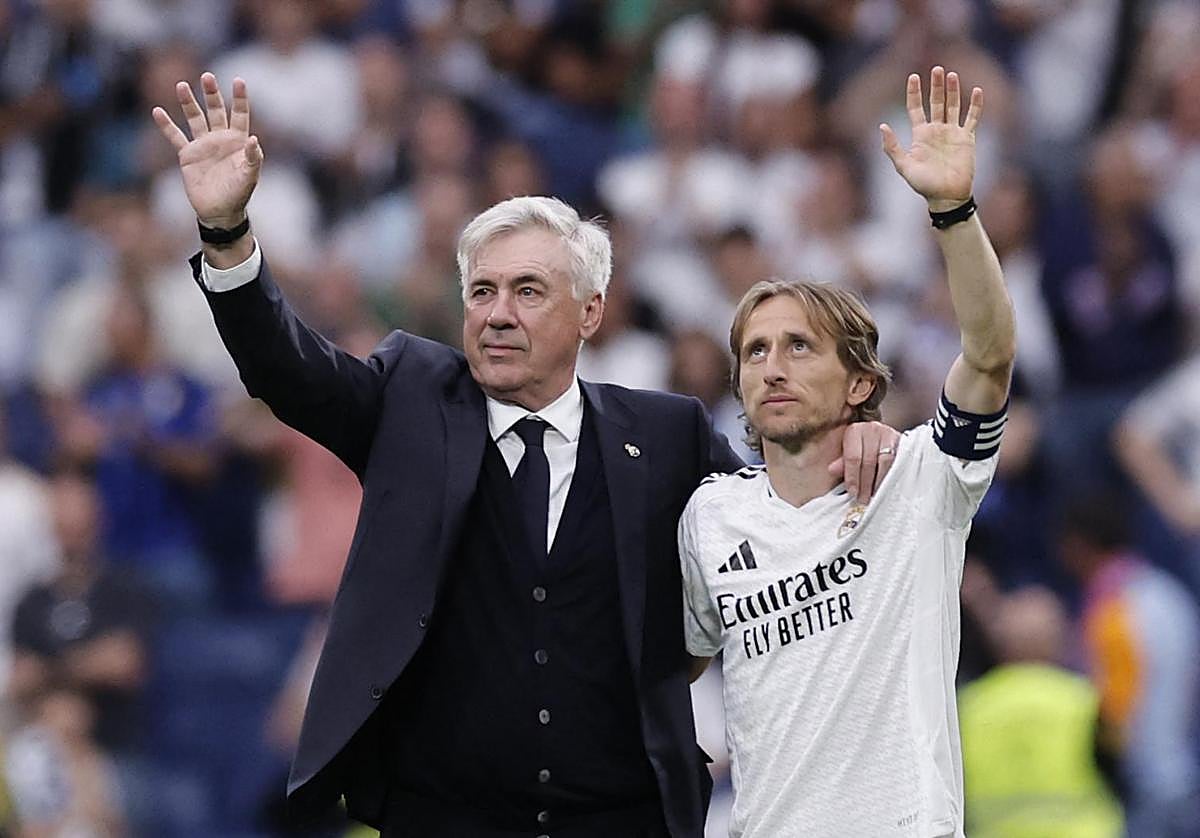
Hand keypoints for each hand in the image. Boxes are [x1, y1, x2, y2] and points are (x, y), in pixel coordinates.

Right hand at [152, 72, 262, 227]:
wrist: (219, 211)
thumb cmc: (238, 194)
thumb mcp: (249, 176)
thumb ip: (253, 158)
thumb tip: (254, 140)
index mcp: (238, 141)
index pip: (239, 114)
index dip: (239, 98)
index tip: (238, 80)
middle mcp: (220, 138)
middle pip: (215, 110)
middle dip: (211, 94)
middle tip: (207, 77)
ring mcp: (203, 145)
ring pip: (195, 118)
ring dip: (188, 103)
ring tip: (182, 85)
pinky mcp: (188, 155)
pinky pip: (175, 136)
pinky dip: (166, 125)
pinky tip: (157, 111)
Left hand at [828, 421, 900, 503]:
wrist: (881, 437)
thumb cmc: (861, 447)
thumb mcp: (848, 452)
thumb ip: (842, 463)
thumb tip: (832, 470)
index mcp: (855, 431)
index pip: (853, 457)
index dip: (852, 477)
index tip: (853, 492)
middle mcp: (872, 429)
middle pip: (869, 461)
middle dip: (866, 483)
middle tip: (863, 499)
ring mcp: (889, 434)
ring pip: (886, 461)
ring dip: (880, 482)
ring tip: (875, 495)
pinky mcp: (903, 442)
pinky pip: (899, 461)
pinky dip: (892, 476)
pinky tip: (888, 487)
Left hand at [880, 66, 980, 210]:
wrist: (947, 196)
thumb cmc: (924, 185)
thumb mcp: (904, 167)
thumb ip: (893, 148)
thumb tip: (882, 127)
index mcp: (920, 135)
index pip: (915, 108)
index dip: (913, 93)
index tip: (913, 77)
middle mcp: (936, 131)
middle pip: (935, 102)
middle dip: (936, 86)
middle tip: (936, 69)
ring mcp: (952, 133)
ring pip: (953, 106)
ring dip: (953, 91)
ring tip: (951, 74)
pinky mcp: (967, 139)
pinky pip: (972, 118)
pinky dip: (975, 105)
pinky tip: (977, 91)